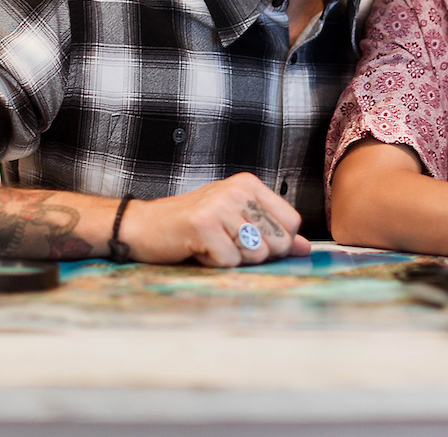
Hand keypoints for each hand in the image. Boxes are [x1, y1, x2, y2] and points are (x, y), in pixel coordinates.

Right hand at [117, 172, 310, 266]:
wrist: (143, 225)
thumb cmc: (191, 225)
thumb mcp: (235, 222)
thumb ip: (271, 232)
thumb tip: (305, 247)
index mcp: (249, 184)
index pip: (292, 223)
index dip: (275, 242)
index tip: (247, 238)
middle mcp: (237, 190)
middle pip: (278, 241)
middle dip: (254, 253)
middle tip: (224, 242)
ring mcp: (220, 205)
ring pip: (255, 254)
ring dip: (232, 258)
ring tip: (210, 243)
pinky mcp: (204, 225)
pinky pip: (230, 261)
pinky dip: (213, 263)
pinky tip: (197, 248)